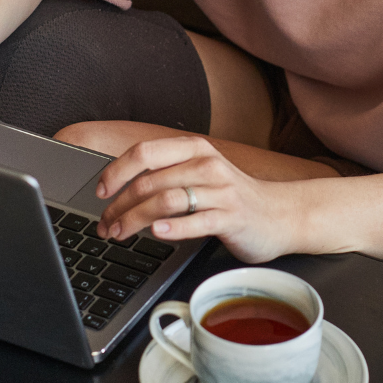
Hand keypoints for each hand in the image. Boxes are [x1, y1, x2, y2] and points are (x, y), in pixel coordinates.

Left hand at [94, 136, 299, 262]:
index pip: (144, 153)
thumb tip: (120, 187)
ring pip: (166, 200)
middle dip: (119, 206)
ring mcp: (221, 191)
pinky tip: (156, 233)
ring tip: (120, 234)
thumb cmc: (233, 197)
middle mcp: (207, 164)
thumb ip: (168, 173)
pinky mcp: (232, 217)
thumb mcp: (201, 173)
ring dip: (135, 219)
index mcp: (195, 149)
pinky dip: (173, 227)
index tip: (100, 192)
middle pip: (149, 181)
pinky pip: (197, 221)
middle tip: (105, 225)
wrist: (281, 215)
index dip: (116, 171)